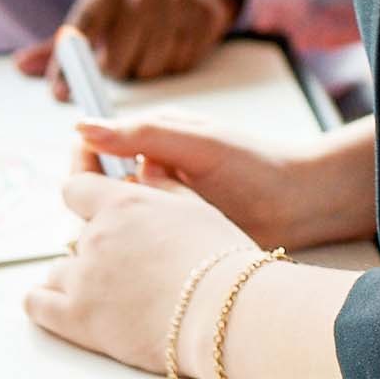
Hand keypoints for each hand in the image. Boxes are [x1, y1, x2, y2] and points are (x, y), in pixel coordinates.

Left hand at [14, 0, 236, 96]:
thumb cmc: (128, 11)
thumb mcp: (95, 19)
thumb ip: (58, 47)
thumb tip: (19, 65)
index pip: (81, 29)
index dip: (66, 65)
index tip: (59, 92)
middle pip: (117, 60)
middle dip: (115, 70)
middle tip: (120, 60)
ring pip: (150, 67)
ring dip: (144, 70)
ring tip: (144, 52)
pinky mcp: (202, 14)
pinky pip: (179, 63)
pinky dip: (171, 65)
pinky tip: (168, 48)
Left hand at [24, 173, 254, 372]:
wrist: (220, 315)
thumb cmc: (218, 261)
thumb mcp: (195, 206)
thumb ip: (162, 183)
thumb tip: (145, 165)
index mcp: (123, 203)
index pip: (77, 186)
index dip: (83, 192)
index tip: (87, 198)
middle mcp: (97, 235)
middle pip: (75, 233)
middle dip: (95, 242)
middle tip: (123, 257)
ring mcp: (83, 278)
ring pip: (58, 268)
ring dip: (76, 273)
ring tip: (106, 286)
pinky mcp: (76, 319)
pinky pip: (37, 303)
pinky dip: (44, 300)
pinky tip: (57, 300)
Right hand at [76, 112, 375, 251]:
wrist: (299, 203)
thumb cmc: (254, 162)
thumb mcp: (197, 142)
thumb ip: (142, 134)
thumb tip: (83, 127)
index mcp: (154, 140)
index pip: (97, 148)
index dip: (82, 159)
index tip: (80, 172)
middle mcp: (153, 174)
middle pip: (101, 192)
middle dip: (101, 204)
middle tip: (124, 214)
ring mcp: (162, 208)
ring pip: (118, 224)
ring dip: (123, 230)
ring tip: (150, 229)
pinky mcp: (173, 240)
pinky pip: (141, 248)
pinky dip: (141, 251)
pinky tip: (159, 252)